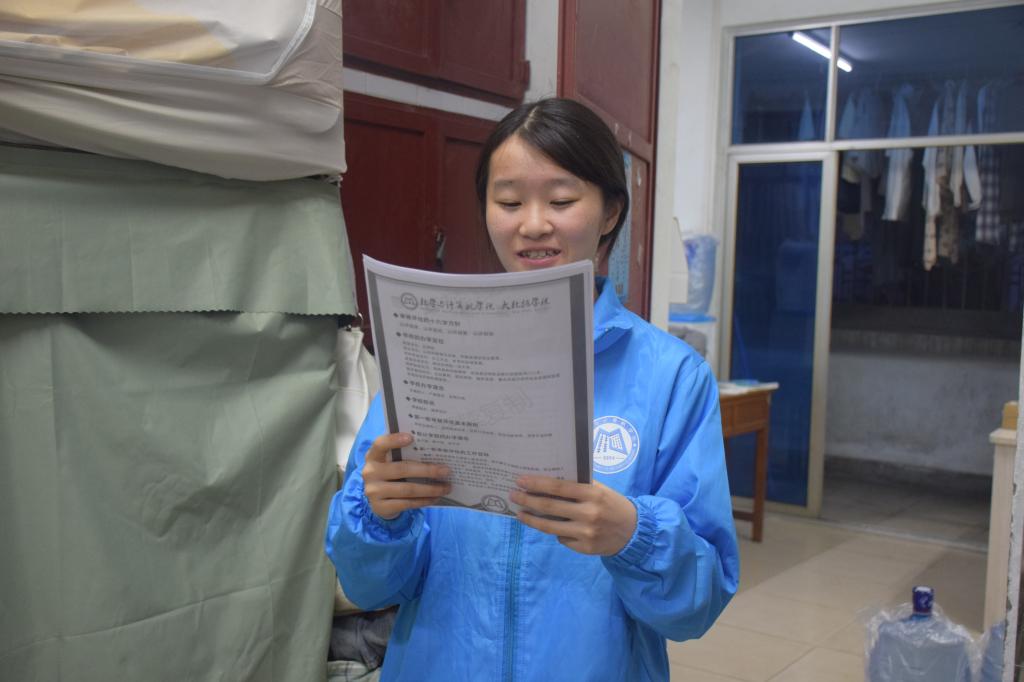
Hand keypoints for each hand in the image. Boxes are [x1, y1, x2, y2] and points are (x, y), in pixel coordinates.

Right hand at [362, 433, 450, 519]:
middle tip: (446, 471)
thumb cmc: (391, 476)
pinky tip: (435, 498)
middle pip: (402, 469)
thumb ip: (404, 456)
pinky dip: (424, 500)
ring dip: (430, 489)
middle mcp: (370, 472)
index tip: (411, 437)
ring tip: (446, 487)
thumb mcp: (392, 463)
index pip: (380, 444)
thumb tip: (435, 453)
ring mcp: (374, 491)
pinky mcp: (381, 507)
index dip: (394, 440)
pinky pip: (407, 503)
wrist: (378, 502)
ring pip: (408, 489)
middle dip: (427, 470)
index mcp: (373, 456)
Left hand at [509, 477, 636, 555]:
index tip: (521, 480)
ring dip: (531, 519)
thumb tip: (546, 483)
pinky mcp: (584, 548)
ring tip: (520, 513)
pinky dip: (555, 531)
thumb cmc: (611, 504)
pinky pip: (561, 538)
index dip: (537, 484)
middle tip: (513, 495)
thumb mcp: (599, 490)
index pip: (559, 487)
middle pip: (550, 507)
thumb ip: (577, 487)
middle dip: (528, 500)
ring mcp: (586, 533)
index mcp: (593, 494)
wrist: (633, 531)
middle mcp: (589, 513)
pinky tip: (550, 525)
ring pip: (550, 526)